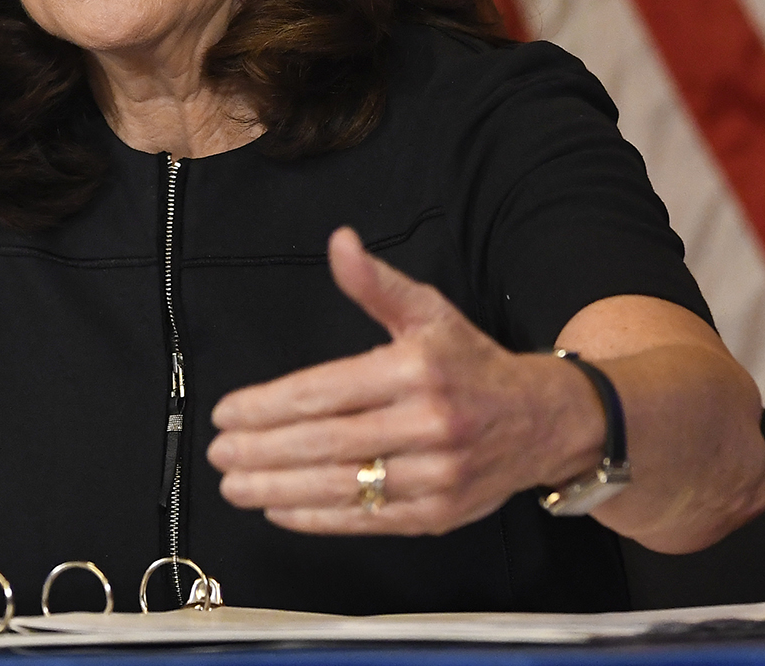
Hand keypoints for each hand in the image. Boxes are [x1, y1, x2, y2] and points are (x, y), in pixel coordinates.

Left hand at [206, 228, 603, 535]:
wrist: (545, 421)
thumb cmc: (472, 363)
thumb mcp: (429, 312)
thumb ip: (376, 285)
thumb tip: (340, 243)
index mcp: (418, 370)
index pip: (326, 392)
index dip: (269, 405)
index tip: (228, 413)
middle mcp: (428, 425)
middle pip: (326, 442)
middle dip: (262, 450)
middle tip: (219, 452)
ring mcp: (435, 476)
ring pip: (342, 486)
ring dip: (277, 489)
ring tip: (234, 485)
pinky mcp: (438, 516)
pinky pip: (366, 520)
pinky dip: (317, 518)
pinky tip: (279, 508)